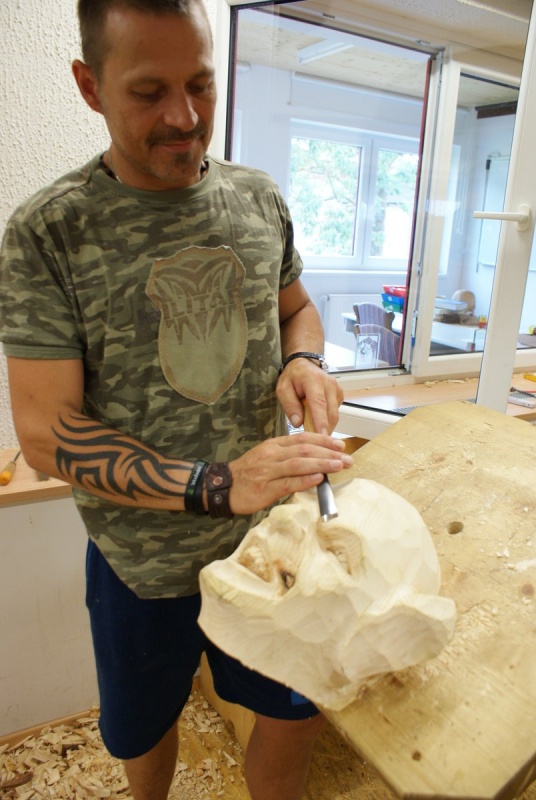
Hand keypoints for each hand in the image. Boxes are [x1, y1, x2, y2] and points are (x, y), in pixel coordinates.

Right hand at [228, 432, 352, 514]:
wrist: (222, 486)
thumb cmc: (248, 473)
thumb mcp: (267, 458)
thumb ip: (288, 456)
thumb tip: (315, 459)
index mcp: (273, 445)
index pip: (302, 438)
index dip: (323, 441)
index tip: (340, 445)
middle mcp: (272, 455)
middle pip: (304, 450)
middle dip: (328, 453)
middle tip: (347, 458)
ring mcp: (268, 471)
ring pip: (298, 464)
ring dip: (321, 464)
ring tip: (339, 466)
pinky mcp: (265, 489)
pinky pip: (288, 483)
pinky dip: (305, 480)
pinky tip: (318, 479)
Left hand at [276, 357, 342, 433]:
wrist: (304, 365)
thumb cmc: (292, 377)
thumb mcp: (283, 389)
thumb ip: (289, 405)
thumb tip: (298, 423)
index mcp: (313, 381)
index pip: (319, 403)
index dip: (321, 421)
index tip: (321, 435)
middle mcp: (329, 384)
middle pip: (330, 413)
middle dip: (324, 430)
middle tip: (313, 443)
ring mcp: (336, 389)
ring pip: (334, 415)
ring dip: (326, 426)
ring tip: (314, 433)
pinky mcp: (340, 394)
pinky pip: (335, 412)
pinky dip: (327, 420)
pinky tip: (318, 420)